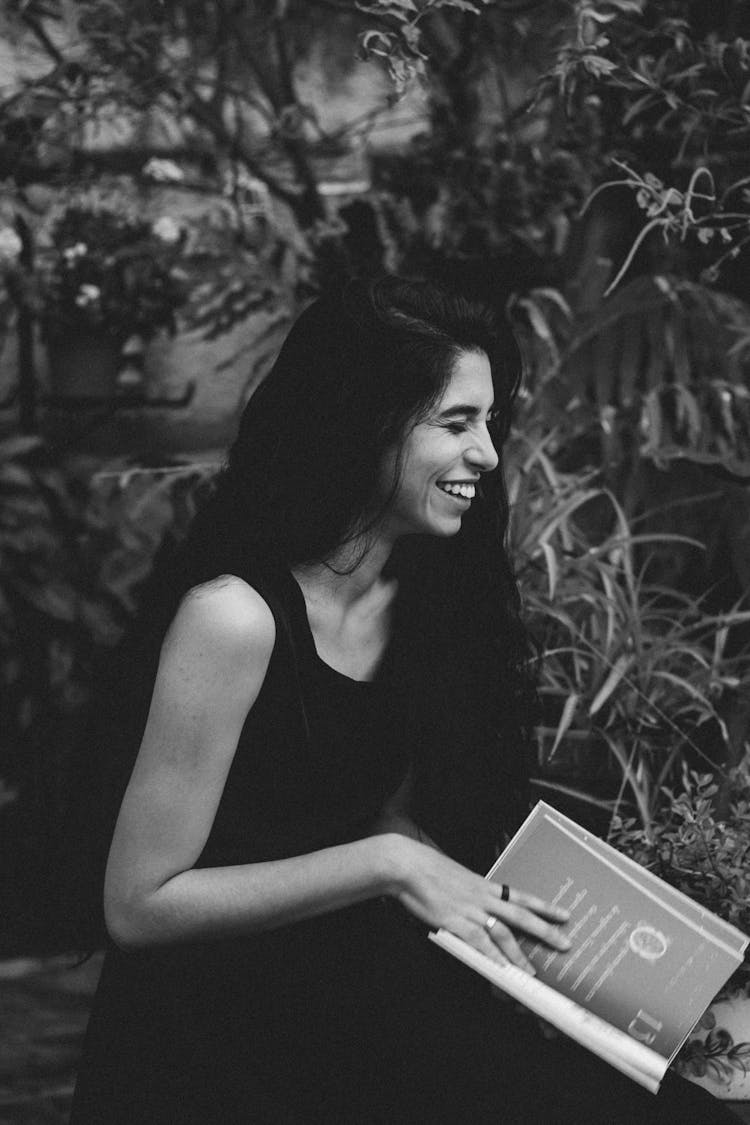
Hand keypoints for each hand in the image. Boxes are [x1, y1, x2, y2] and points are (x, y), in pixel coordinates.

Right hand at [391, 837, 569, 973]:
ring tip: (532, 972)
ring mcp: (470, 910)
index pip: (522, 896)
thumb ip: (474, 894)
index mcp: (486, 886)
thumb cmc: (430, 870)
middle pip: (521, 915)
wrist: (409, 866)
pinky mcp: (454, 921)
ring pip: (503, 933)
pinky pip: (478, 942)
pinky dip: (491, 956)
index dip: (545, 906)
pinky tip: (501, 969)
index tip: (564, 914)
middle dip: (545, 931)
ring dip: (519, 954)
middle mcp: (483, 898)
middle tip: (565, 943)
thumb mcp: (460, 878)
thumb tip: (486, 907)